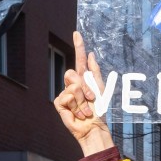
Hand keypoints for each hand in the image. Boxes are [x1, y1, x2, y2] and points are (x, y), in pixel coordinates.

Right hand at [53, 31, 114, 156]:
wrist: (93, 127)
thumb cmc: (98, 110)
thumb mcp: (100, 89)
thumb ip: (94, 72)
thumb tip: (91, 54)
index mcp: (84, 79)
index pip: (79, 59)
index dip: (78, 46)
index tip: (77, 33)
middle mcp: (73, 84)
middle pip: (72, 73)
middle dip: (85, 88)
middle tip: (91, 100)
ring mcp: (65, 93)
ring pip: (71, 86)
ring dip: (82, 100)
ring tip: (86, 109)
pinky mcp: (59, 103)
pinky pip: (66, 97)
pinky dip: (76, 106)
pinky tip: (78, 113)